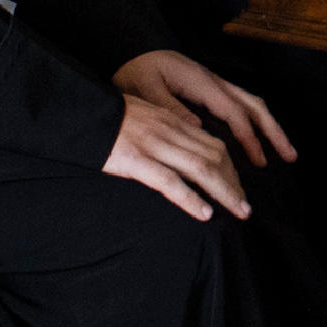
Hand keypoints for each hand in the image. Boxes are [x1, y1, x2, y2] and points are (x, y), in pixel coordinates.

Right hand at [102, 91, 248, 222]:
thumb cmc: (108, 120)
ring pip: (202, 169)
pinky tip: (204, 213)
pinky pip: (170, 181)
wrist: (80, 112)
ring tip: (239, 211)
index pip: (214, 145)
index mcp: (174, 122)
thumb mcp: (145, 119)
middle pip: (215, 157)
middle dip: (235, 184)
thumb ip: (166, 132)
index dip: (231, 169)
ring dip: (225, 192)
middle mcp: (171, 132)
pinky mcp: (137, 160)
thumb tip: (182, 151)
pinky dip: (191, 198)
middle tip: (245, 208)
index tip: (239, 188)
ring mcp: (155, 146)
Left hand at [116, 47, 287, 167]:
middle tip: (290, 156)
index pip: (234, 112)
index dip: (249, 137)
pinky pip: (239, 105)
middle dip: (274, 131)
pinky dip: (254, 122)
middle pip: (254, 105)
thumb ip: (170, 108)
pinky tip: (257, 138)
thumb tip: (198, 129)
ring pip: (251, 104)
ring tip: (283, 151)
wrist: (128, 48)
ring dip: (269, 127)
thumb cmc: (133, 69)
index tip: (259, 160)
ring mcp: (213, 84)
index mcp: (200, 82)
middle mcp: (213, 81)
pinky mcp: (208, 88)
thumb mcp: (145, 89)